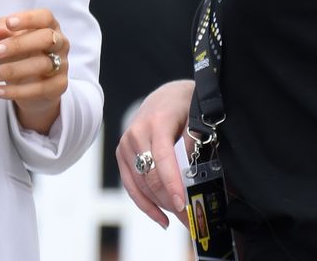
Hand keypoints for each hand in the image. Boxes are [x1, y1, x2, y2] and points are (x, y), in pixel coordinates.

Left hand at [0, 8, 67, 133]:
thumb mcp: (5, 39)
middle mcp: (60, 43)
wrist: (29, 84)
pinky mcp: (59, 86)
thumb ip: (0, 31)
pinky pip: (40, 88)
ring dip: (11, 70)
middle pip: (47, 38)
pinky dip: (17, 91)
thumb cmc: (18, 54)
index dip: (28, 19)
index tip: (8, 23)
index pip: (44, 17)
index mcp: (49, 25)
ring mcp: (62, 64)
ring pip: (42, 64)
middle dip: (18, 44)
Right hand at [116, 79, 192, 228]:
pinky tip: (160, 217)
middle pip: (151, 177)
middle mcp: (136, 134)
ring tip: (180, 220)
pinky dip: (145, 203)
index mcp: (156, 123)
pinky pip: (131, 184)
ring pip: (141, 185)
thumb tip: (191, 177)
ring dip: (160, 206)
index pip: (163, 160)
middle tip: (190, 219)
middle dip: (170, 201)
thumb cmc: (183, 108)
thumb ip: (192, 145)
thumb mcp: (195, 120)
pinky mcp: (121, 153)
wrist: (164, 97)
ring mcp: (126, 144)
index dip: (172, 185)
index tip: (183, 204)